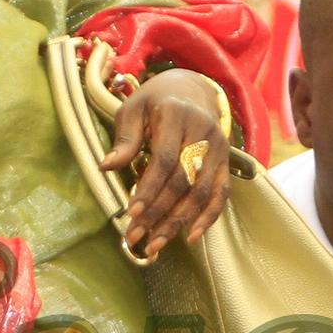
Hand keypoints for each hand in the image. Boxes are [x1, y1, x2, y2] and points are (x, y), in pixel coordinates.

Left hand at [99, 72, 233, 261]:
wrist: (192, 89)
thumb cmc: (156, 101)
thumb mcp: (133, 109)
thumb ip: (125, 138)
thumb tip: (107, 167)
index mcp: (176, 116)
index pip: (165, 159)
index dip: (149, 188)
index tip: (132, 212)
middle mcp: (203, 132)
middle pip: (183, 180)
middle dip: (159, 212)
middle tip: (137, 235)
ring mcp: (218, 149)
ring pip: (202, 191)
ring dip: (179, 221)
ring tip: (156, 243)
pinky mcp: (225, 162)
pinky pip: (221, 193)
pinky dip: (209, 217)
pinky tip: (193, 237)